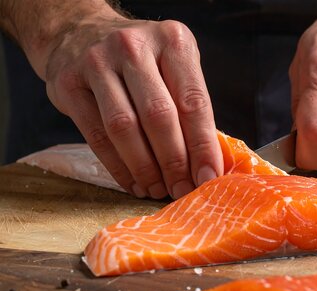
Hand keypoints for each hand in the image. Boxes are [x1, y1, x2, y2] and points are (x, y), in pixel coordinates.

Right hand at [43, 15, 222, 198]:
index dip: (202, 146)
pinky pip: (96, 136)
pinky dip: (118, 167)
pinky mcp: (69, 83)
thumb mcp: (174, 66)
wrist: (80, 34)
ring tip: (157, 190)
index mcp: (172, 41)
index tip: (208, 177)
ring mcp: (97, 62)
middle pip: (159, 116)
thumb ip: (188, 105)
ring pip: (125, 128)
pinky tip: (133, 183)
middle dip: (174, 162)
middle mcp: (134, 47)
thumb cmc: (142, 61)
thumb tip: (205, 163)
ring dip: (145, 168)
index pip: (193, 102)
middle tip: (182, 190)